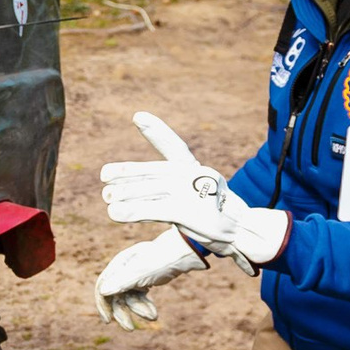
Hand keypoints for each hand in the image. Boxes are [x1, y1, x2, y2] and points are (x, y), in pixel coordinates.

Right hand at [94, 228, 206, 330]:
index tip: (108, 321)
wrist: (183, 253)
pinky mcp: (145, 279)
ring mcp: (134, 274)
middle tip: (130, 329)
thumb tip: (102, 292)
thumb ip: (121, 282)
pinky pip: (139, 296)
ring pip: (129, 297)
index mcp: (119, 264)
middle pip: (116, 295)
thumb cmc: (161, 261)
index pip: (103, 285)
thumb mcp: (140, 273)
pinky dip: (145, 305)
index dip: (103, 304)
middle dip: (123, 312)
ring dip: (139, 309)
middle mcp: (123, 269)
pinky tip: (153, 313)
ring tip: (154, 317)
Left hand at [98, 111, 291, 264]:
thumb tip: (134, 193)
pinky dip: (131, 211)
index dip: (156, 131)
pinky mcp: (188, 210)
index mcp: (196, 169)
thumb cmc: (216, 216)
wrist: (245, 233)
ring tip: (107, 198)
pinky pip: (152, 209)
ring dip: (125, 194)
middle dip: (127, 174)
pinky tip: (114, 214)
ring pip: (149, 190)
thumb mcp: (197, 197)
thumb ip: (171, 191)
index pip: (174, 146)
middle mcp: (194, 175)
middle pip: (152, 172)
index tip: (137, 116)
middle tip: (104, 176)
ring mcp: (191, 191)